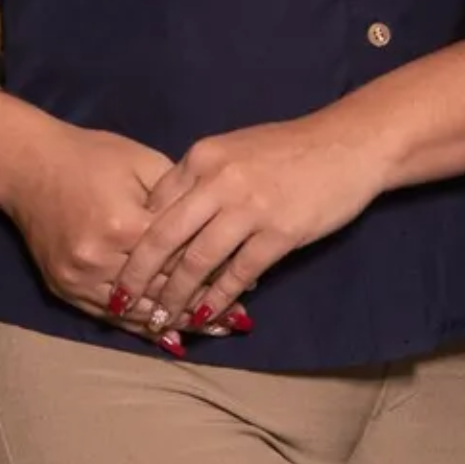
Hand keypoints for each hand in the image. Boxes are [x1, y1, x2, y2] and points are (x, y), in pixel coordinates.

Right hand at [0, 118, 249, 353]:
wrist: (29, 165)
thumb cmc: (92, 156)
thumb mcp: (141, 162)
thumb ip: (177, 195)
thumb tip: (214, 227)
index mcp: (124, 222)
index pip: (178, 257)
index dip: (212, 272)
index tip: (246, 289)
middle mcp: (100, 258)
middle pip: (160, 290)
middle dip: (201, 306)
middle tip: (238, 321)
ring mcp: (78, 279)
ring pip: (136, 311)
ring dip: (175, 323)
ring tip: (212, 332)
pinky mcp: (63, 290)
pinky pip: (109, 317)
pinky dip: (141, 326)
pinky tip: (168, 335)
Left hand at [115, 112, 383, 334]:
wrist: (345, 144)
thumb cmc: (287, 148)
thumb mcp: (233, 150)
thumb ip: (200, 177)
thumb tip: (166, 214)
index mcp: (203, 156)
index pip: (155, 205)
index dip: (134, 241)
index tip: (119, 267)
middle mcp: (219, 180)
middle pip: (164, 236)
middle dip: (138, 276)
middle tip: (121, 303)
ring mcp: (249, 208)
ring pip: (197, 262)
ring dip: (174, 296)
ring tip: (160, 319)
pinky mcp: (278, 233)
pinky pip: (237, 274)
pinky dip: (217, 299)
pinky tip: (205, 316)